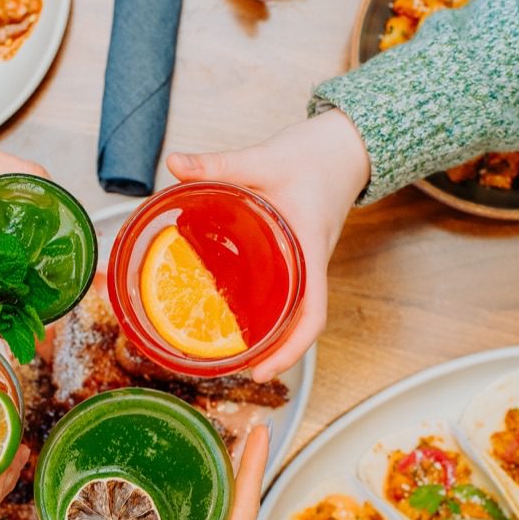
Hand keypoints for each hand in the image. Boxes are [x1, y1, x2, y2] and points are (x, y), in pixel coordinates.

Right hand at [73, 426, 270, 519]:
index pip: (242, 512)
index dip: (249, 470)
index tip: (258, 431)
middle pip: (238, 502)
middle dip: (236, 460)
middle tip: (233, 417)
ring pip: (225, 513)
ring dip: (222, 477)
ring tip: (215, 436)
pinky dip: (203, 501)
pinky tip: (189, 480)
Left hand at [166, 108, 369, 382]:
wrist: (342, 147)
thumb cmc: (314, 156)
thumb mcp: (262, 158)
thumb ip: (218, 164)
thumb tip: (175, 164)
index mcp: (310, 248)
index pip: (313, 312)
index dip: (293, 348)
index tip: (265, 370)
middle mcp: (311, 263)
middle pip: (301, 324)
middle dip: (277, 354)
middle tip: (239, 372)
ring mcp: (305, 263)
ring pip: (294, 313)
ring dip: (272, 338)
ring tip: (235, 355)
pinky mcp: (297, 256)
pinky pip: (287, 293)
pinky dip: (267, 312)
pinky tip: (238, 314)